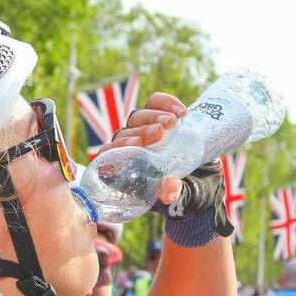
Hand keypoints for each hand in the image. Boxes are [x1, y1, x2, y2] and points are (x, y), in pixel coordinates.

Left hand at [97, 91, 186, 206]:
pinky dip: (167, 103)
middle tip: (160, 133)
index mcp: (122, 164)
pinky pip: (154, 101)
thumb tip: (171, 194)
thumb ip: (169, 191)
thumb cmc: (170, 180)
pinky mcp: (153, 111)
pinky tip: (181, 112)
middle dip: (143, 130)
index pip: (110, 152)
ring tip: (173, 122)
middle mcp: (126, 143)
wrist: (185, 165)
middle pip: (125, 132)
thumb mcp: (170, 189)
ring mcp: (139, 125)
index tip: (137, 145)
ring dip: (155, 116)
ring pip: (138, 115)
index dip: (120, 147)